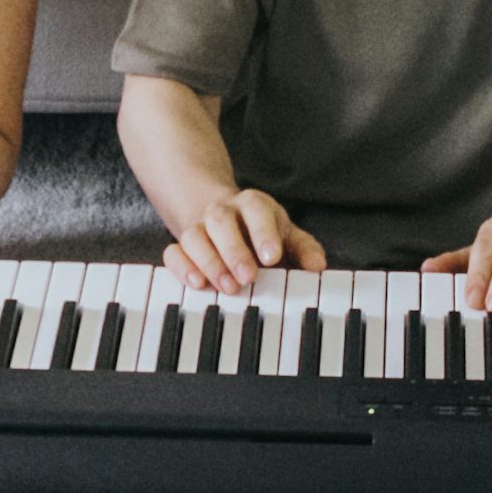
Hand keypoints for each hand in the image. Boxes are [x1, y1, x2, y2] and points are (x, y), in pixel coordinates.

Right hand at [164, 187, 326, 291]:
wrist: (222, 216)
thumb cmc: (259, 230)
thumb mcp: (285, 234)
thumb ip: (302, 248)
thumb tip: (317, 265)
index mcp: (251, 205)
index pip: (255, 209)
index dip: (262, 232)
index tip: (272, 258)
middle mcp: (221, 212)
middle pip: (220, 221)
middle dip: (233, 251)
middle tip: (248, 278)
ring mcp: (198, 227)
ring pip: (194, 236)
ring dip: (210, 263)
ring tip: (227, 288)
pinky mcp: (181, 246)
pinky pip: (173, 252)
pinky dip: (182, 268)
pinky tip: (197, 284)